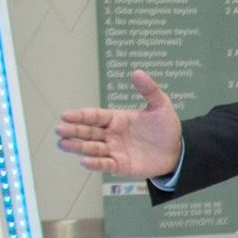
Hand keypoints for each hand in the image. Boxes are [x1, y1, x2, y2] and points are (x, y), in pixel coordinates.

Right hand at [55, 69, 183, 177]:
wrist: (178, 151)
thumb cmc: (166, 128)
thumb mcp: (161, 106)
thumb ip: (149, 90)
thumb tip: (137, 72)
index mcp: (116, 119)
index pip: (94, 116)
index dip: (80, 116)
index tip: (65, 115)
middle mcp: (111, 135)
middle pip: (88, 132)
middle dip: (73, 131)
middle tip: (59, 129)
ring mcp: (115, 150)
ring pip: (92, 148)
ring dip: (78, 147)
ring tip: (63, 144)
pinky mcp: (121, 165)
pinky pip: (106, 164)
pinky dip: (95, 163)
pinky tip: (84, 161)